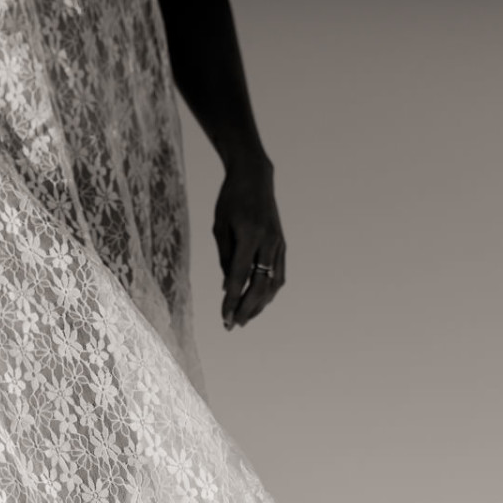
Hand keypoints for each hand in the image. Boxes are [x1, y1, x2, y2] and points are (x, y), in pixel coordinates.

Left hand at [212, 157, 284, 328]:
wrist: (255, 177)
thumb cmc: (230, 200)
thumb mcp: (219, 227)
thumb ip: (224, 257)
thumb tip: (227, 287)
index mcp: (249, 235)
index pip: (239, 276)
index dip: (231, 300)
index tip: (224, 319)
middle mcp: (268, 242)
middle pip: (260, 286)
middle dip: (246, 309)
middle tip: (233, 325)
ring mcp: (278, 244)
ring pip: (273, 284)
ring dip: (259, 305)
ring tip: (244, 318)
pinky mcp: (282, 245)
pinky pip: (279, 275)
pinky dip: (269, 292)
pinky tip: (258, 302)